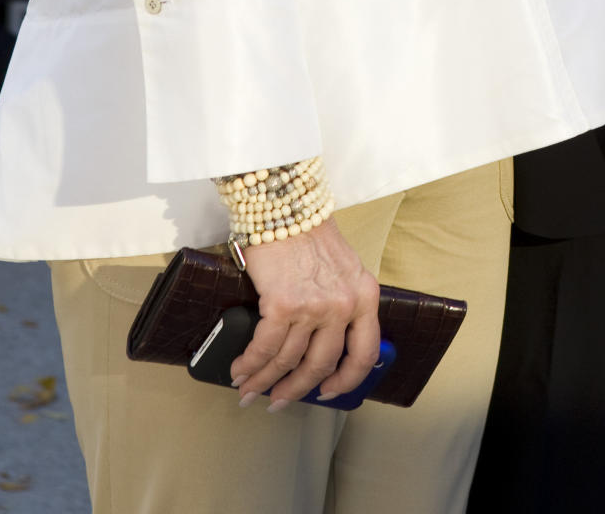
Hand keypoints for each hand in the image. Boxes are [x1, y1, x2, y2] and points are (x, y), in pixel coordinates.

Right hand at [230, 218, 381, 409]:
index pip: (364, 354)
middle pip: (320, 364)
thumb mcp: (344, 268)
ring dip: (265, 381)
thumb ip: (342, 301)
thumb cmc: (310, 233)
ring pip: (288, 362)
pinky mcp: (282, 306)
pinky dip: (249, 365)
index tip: (329, 392)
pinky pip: (264, 348)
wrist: (286, 204)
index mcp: (365, 296)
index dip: (345, 380)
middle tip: (280, 400)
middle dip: (296, 389)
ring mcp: (314, 308)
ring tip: (249, 390)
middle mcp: (343, 306)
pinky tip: (240, 370)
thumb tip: (322, 342)